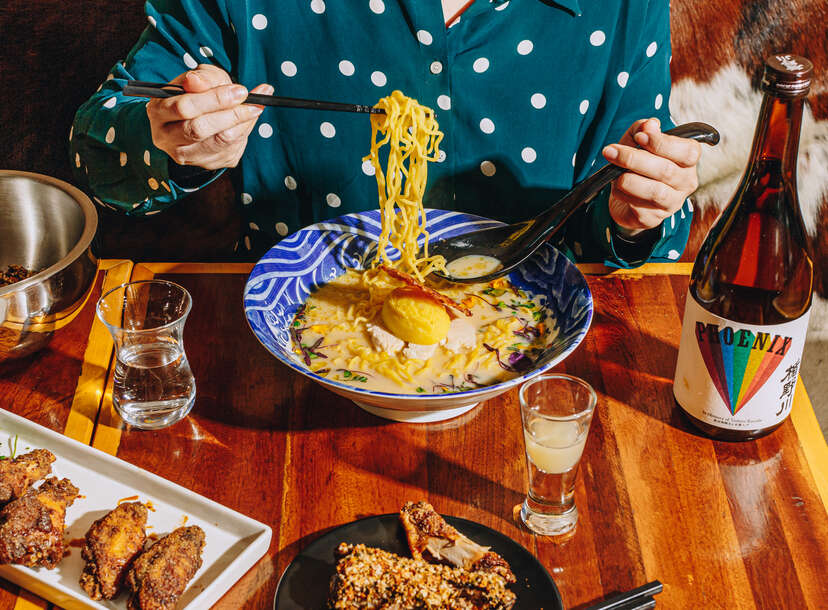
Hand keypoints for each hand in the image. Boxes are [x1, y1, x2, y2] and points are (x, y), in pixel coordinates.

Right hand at [146, 64, 271, 169]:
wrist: (198, 118)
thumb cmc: (197, 94)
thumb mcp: (200, 78)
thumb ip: (202, 77)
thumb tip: (196, 81)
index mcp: (158, 111)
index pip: (184, 107)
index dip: (214, 99)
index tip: (240, 91)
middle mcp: (166, 137)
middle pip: (198, 129)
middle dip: (231, 115)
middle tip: (253, 103)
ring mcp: (185, 155)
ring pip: (218, 143)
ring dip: (242, 125)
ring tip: (256, 109)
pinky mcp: (206, 164)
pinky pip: (230, 151)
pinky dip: (244, 134)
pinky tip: (247, 121)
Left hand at [603, 118, 700, 233]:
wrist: (626, 198)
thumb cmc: (637, 166)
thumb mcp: (637, 142)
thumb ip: (643, 130)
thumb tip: (649, 124)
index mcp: (687, 161)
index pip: (687, 152)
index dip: (663, 143)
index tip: (640, 137)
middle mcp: (685, 183)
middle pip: (666, 171)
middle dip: (635, 159)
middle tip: (611, 151)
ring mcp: (671, 203)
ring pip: (654, 191)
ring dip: (628, 179)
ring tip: (613, 172)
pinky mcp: (653, 218)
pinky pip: (638, 206)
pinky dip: (623, 194)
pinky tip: (616, 187)